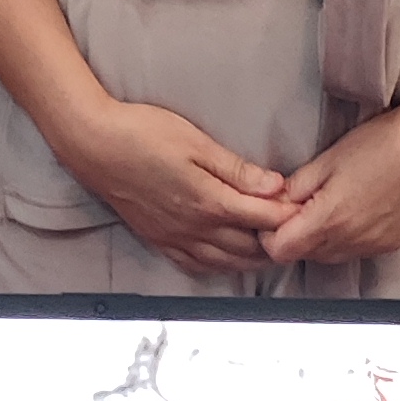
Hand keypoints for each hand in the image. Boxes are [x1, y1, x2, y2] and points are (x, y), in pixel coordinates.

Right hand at [67, 98, 293, 274]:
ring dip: (252, 258)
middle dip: (276, 241)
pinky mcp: (158, 239)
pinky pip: (196, 265)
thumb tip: (275, 185)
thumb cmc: (142, 134)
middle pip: (249, 247)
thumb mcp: (196, 142)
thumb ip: (237, 169)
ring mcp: (175, 238)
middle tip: (295, 231)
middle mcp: (194, 228)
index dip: (288, 216)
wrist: (94, 145)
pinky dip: (220, 266)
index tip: (305, 209)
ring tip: (271, 246)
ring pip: (226, 262)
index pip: (263, 218)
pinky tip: (228, 260)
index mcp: (209, 201)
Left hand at [257, 96, 399, 269]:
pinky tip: (357, 210)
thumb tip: (277, 202)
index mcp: (329, 220)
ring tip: (332, 204)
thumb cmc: (380, 145)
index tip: (275, 214)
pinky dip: (349, 238)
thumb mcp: (327, 159)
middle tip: (302, 205)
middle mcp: (351, 241)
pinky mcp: (392, 244)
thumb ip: (296, 187)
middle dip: (296, 235)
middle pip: (305, 255)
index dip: (270, 233)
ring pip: (332, 256)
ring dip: (323, 239)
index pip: (280, 250)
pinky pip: (358, 250)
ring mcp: (374, 246)